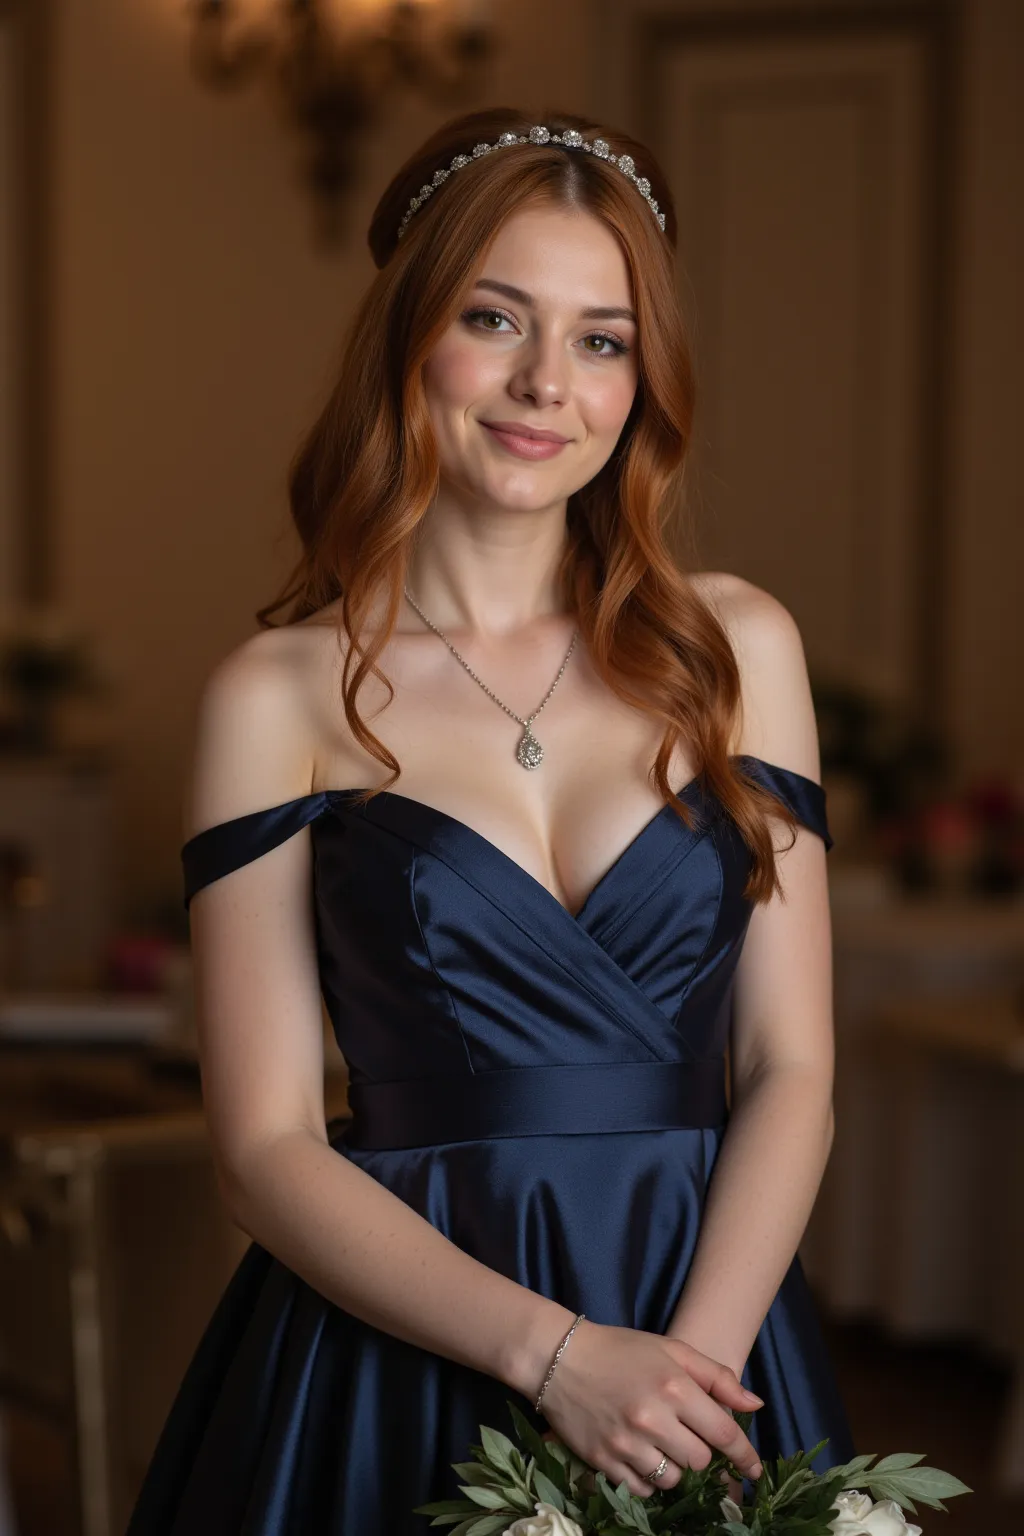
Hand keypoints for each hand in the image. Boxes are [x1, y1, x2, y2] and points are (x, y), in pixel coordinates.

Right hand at [536, 1320, 763, 1497]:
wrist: (559, 1357)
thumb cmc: (621, 1350)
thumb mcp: (672, 1349)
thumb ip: (717, 1377)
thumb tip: (755, 1405)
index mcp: (674, 1386)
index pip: (723, 1433)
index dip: (744, 1455)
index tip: (754, 1469)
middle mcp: (653, 1418)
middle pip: (699, 1460)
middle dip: (699, 1451)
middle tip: (685, 1434)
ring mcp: (626, 1442)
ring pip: (673, 1480)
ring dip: (675, 1468)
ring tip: (660, 1444)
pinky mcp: (603, 1460)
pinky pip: (642, 1489)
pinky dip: (648, 1479)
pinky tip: (640, 1456)